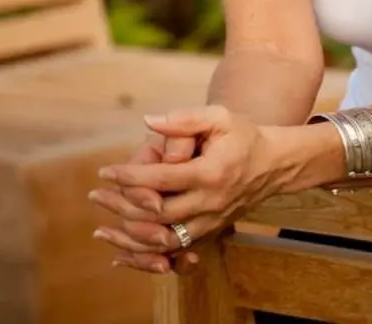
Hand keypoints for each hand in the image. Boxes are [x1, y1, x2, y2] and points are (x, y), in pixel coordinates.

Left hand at [91, 107, 282, 264]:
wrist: (273, 165)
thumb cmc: (243, 136)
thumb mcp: (219, 117)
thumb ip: (184, 119)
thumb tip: (148, 121)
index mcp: (211, 173)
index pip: (162, 180)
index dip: (130, 177)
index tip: (105, 171)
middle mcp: (210, 203)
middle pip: (157, 215)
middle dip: (122, 206)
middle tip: (97, 195)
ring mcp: (211, 223)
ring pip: (163, 241)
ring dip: (129, 237)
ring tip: (102, 228)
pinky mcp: (210, 233)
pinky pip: (175, 252)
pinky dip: (147, 254)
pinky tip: (123, 250)